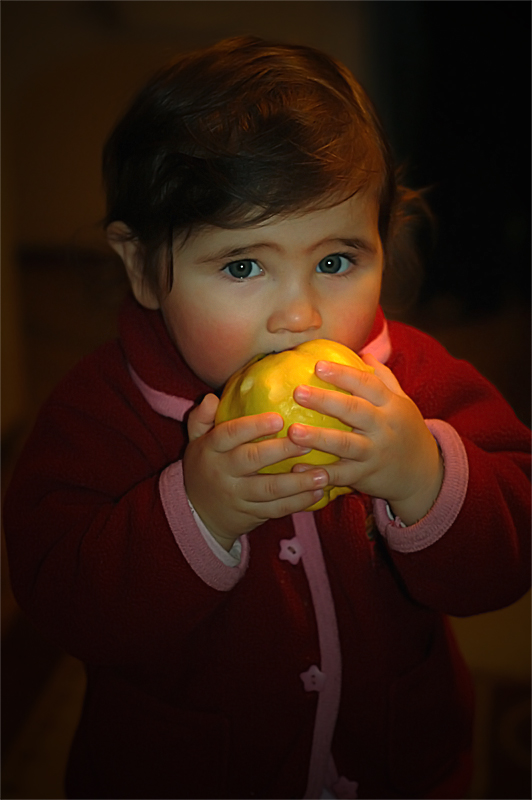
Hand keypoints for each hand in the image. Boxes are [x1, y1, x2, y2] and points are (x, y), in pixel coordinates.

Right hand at [183, 394, 328, 549]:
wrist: (199, 513)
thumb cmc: (205, 466)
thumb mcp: (196, 441)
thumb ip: (201, 418)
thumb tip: (211, 397)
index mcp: (210, 449)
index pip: (229, 434)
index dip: (253, 426)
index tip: (278, 418)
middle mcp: (222, 472)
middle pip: (251, 460)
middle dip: (281, 451)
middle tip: (308, 442)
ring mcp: (237, 496)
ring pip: (269, 489)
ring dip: (298, 483)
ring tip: (323, 474)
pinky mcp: (251, 513)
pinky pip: (276, 509)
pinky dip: (298, 502)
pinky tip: (318, 493)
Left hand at [289, 354, 443, 525]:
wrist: (424, 474)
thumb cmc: (405, 431)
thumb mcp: (402, 403)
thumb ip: (384, 378)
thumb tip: (364, 353)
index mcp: (391, 405)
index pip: (367, 384)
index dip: (343, 374)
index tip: (318, 365)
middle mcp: (384, 427)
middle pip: (354, 410)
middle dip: (325, 401)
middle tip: (297, 391)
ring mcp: (375, 453)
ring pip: (345, 444)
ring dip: (319, 438)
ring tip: (293, 431)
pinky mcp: (365, 475)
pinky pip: (341, 475)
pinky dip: (320, 473)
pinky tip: (298, 467)